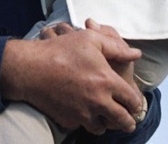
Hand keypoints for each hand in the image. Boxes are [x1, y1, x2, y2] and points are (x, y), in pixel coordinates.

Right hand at [0, 19, 143, 134]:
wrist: (31, 69)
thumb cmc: (60, 50)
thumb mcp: (90, 40)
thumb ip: (117, 47)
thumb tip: (136, 54)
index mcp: (107, 81)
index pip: (131, 100)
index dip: (136, 104)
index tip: (136, 106)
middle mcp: (98, 101)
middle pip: (122, 120)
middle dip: (128, 122)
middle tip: (129, 123)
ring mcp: (83, 113)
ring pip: (102, 127)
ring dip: (106, 124)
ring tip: (107, 120)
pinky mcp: (69, 120)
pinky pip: (82, 125)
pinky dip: (86, 122)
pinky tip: (85, 114)